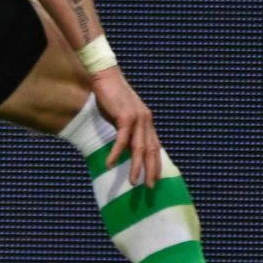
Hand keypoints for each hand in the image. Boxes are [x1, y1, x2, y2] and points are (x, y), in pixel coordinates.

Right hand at [90, 67, 160, 186]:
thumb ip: (127, 130)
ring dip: (136, 166)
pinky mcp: (125, 116)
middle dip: (151, 170)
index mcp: (147, 120)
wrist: (105, 76)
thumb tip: (126, 148)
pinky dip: (117, 153)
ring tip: (133, 181)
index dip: (156, 163)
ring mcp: (137, 118)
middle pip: (152, 150)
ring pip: (139, 148)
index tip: (155, 178)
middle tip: (150, 187)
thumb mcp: (121, 115)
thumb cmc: (111, 96)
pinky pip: (122, 139)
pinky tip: (110, 163)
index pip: (156, 146)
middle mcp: (146, 120)